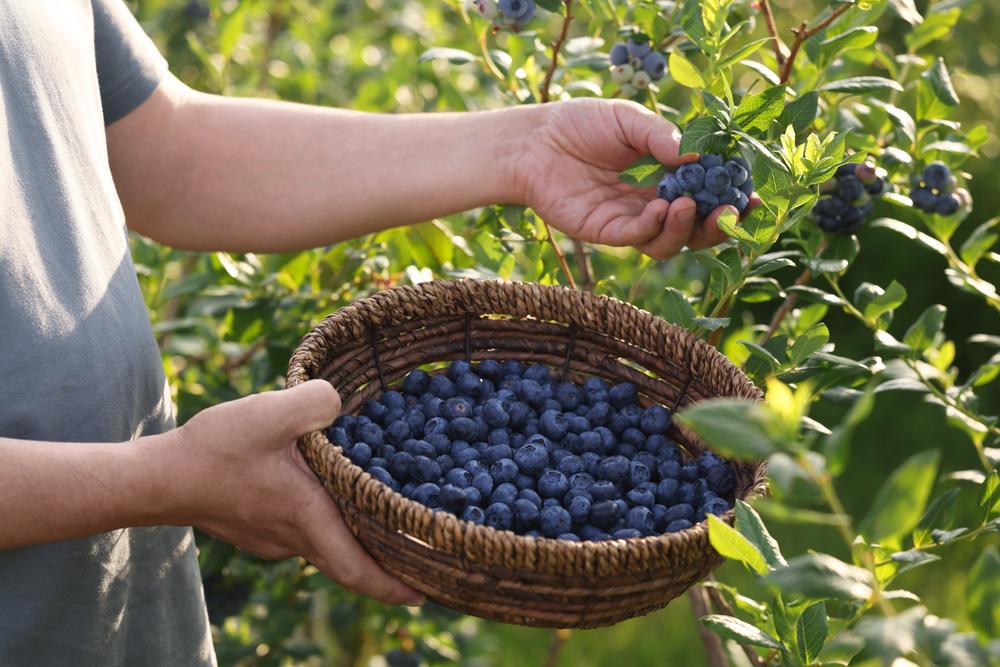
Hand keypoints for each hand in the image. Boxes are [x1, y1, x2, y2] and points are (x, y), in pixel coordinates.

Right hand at [160, 380, 421, 605]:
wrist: (157, 478)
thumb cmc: (211, 451)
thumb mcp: (267, 413)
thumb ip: (314, 402)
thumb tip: (340, 401)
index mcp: (306, 516)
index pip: (358, 568)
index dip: (393, 585)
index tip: (424, 593)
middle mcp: (293, 538)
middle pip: (348, 562)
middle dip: (384, 569)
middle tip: (418, 564)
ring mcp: (273, 539)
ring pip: (325, 546)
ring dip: (354, 541)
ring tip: (383, 522)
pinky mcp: (257, 530)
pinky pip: (303, 534)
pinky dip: (326, 525)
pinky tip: (329, 497)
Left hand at [515, 98, 753, 258]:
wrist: (534, 140)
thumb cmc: (580, 125)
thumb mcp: (628, 120)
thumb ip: (661, 136)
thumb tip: (699, 154)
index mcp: (664, 179)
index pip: (705, 197)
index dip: (730, 200)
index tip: (754, 195)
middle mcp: (651, 205)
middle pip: (694, 229)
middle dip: (719, 224)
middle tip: (734, 211)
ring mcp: (628, 222)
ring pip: (668, 242)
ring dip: (686, 228)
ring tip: (690, 204)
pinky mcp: (604, 232)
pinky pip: (636, 238)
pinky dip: (652, 227)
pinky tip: (660, 207)